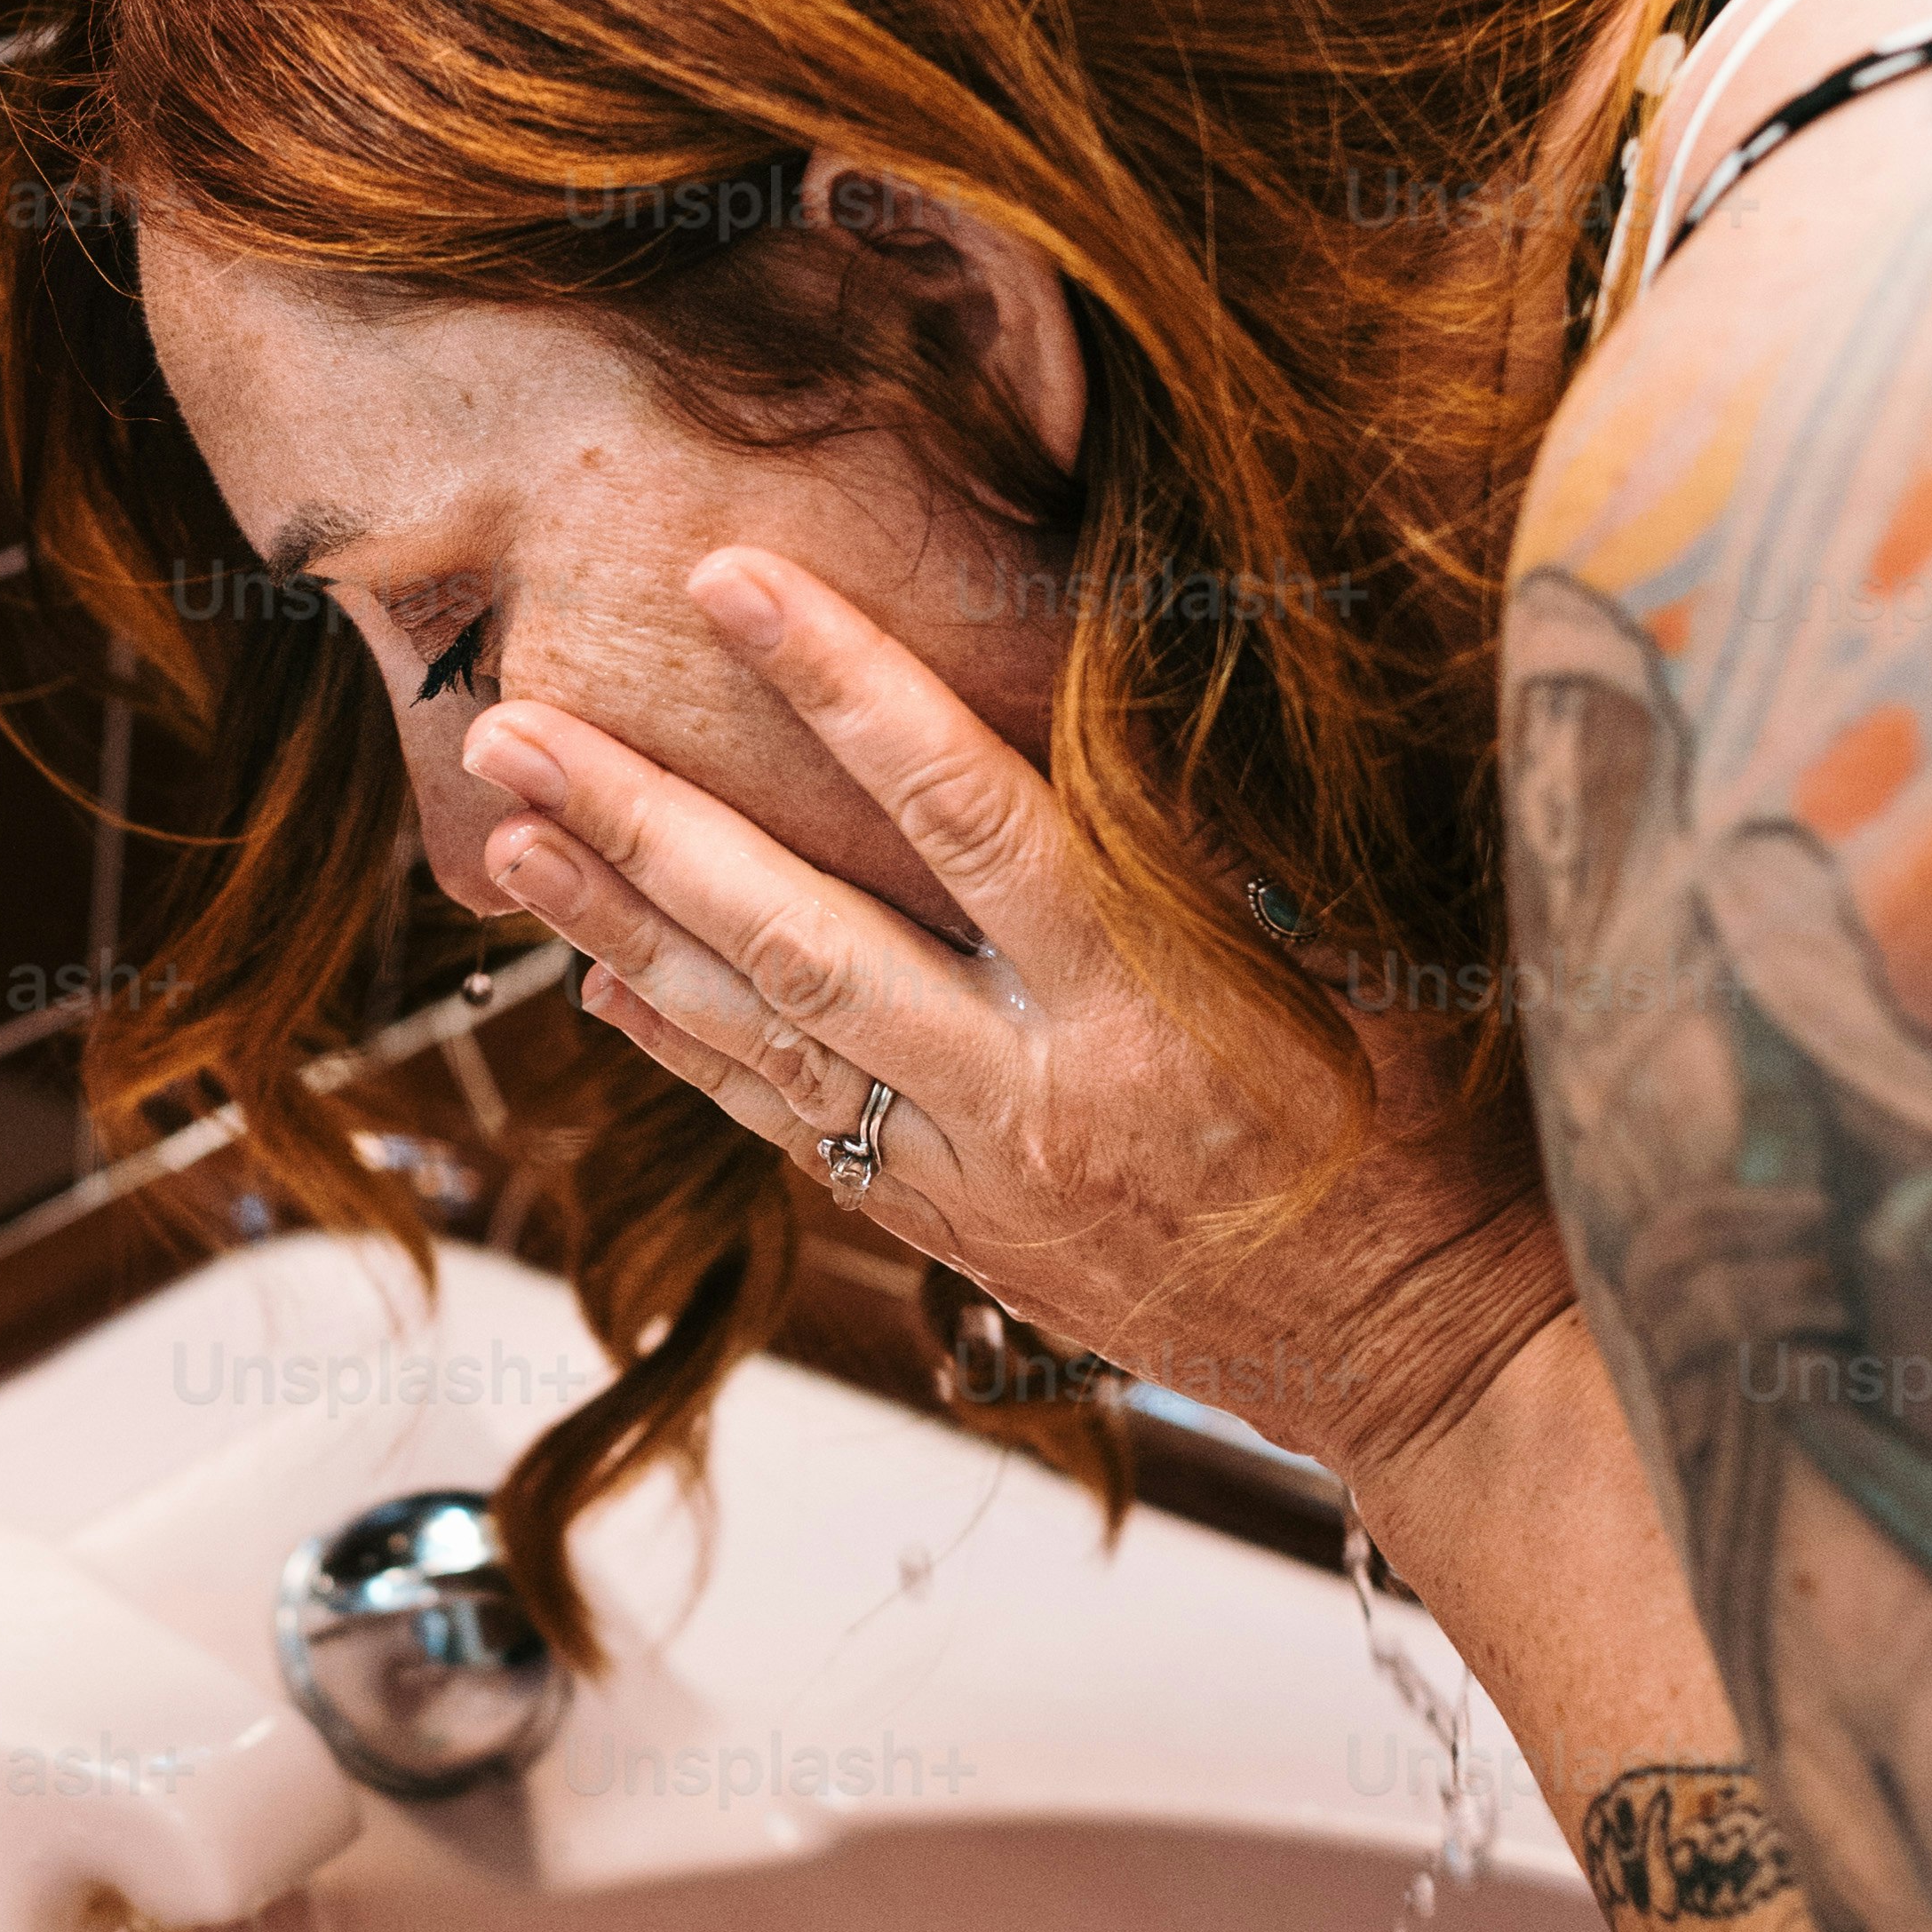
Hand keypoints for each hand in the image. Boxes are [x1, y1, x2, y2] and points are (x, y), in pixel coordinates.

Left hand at [456, 547, 1571, 1489]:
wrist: (1422, 1352)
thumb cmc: (1419, 1134)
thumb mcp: (1357, 959)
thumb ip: (1212, 839)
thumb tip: (1100, 683)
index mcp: (1148, 1000)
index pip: (967, 811)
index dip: (844, 687)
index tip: (730, 579)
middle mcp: (1035, 1093)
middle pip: (800, 939)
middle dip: (645, 828)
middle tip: (513, 730)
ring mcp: (977, 1178)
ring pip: (763, 1041)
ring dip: (624, 931)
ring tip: (509, 839)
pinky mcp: (954, 1236)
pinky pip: (792, 1130)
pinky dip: (692, 1053)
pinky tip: (604, 983)